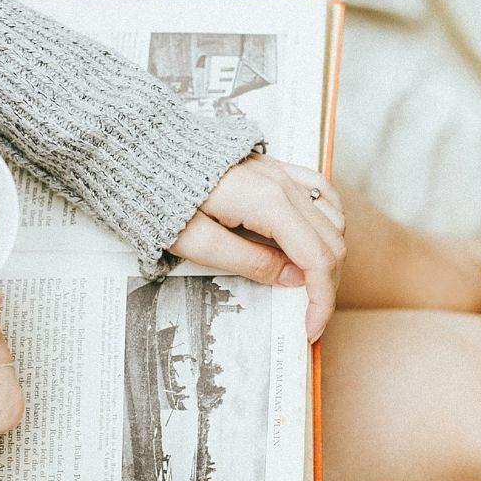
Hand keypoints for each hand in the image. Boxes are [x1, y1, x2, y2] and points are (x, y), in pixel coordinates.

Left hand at [169, 154, 345, 340]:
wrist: (146, 152)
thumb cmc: (162, 196)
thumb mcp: (197, 243)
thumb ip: (249, 262)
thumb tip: (294, 280)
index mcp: (268, 203)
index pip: (317, 258)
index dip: (321, 299)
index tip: (311, 328)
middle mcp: (284, 184)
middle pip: (332, 241)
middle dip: (327, 285)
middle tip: (309, 315)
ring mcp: (283, 172)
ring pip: (334, 218)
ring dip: (330, 256)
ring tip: (310, 285)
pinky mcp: (277, 168)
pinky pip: (321, 192)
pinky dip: (329, 221)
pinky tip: (319, 238)